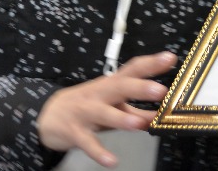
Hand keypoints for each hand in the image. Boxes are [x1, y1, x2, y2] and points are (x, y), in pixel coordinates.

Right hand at [36, 51, 176, 166]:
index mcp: (110, 84)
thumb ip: (136, 112)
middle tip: (160, 90)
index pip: (132, 69)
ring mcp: (85, 112)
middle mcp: (99, 94)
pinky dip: (99, 152)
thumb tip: (161, 116)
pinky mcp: (74, 132)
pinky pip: (88, 143)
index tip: (171, 58)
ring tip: (139, 125)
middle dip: (139, 88)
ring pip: (104, 113)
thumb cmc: (87, 106)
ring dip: (121, 119)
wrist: (47, 115)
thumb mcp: (111, 106)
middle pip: (119, 87)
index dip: (151, 63)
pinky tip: (111, 161)